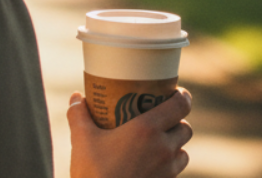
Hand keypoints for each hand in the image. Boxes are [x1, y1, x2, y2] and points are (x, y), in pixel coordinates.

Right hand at [67, 88, 192, 177]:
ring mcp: (167, 170)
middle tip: (160, 116)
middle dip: (176, 121)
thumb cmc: (92, 173)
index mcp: (147, 129)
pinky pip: (175, 170)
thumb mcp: (81, 140)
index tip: (174, 92)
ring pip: (183, 151)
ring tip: (157, 141)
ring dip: (174, 144)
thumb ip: (78, 115)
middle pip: (185, 128)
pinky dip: (168, 163)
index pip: (181, 106)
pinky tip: (151, 163)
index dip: (182, 96)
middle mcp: (163, 148)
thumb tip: (76, 98)